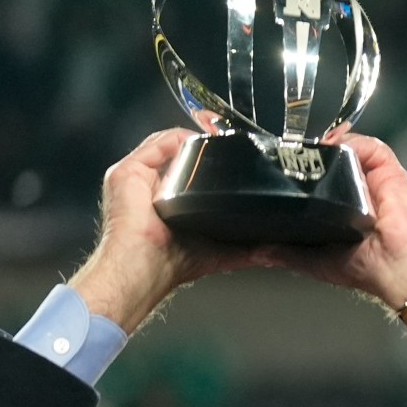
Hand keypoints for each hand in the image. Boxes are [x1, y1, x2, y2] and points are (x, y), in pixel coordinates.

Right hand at [68, 129, 270, 333]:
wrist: (147, 266)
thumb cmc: (174, 263)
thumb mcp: (221, 252)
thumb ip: (249, 248)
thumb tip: (278, 248)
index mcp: (166, 200)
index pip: (188, 169)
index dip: (211, 162)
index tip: (237, 158)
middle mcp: (150, 185)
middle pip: (179, 153)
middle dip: (206, 147)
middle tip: (232, 147)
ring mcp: (137, 177)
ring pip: (169, 144)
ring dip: (195, 142)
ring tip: (217, 145)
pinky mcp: (128, 171)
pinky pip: (158, 144)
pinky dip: (180, 140)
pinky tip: (198, 147)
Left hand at [265, 135, 406, 356]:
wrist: (401, 269)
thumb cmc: (368, 269)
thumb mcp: (317, 261)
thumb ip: (288, 253)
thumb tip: (256, 251)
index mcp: (344, 207)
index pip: (319, 179)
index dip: (300, 169)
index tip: (279, 162)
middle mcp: (359, 189)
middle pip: (331, 159)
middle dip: (309, 152)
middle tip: (285, 149)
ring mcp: (374, 178)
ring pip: (347, 148)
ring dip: (326, 144)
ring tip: (303, 145)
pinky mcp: (389, 170)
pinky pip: (368, 146)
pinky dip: (349, 142)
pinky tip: (331, 145)